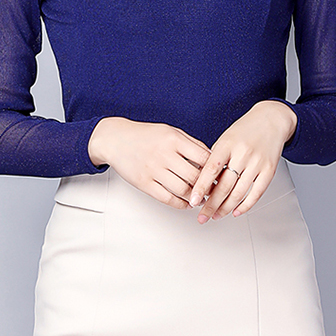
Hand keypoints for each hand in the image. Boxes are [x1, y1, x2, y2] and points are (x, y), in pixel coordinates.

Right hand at [88, 117, 210, 208]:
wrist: (115, 139)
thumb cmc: (144, 135)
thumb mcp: (170, 131)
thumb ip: (191, 144)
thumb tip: (212, 159)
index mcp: (173, 139)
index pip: (204, 157)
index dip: (215, 169)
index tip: (220, 175)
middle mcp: (163, 154)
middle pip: (195, 177)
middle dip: (208, 187)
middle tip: (214, 191)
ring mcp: (153, 170)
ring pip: (183, 190)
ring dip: (195, 198)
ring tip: (201, 199)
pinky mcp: (144, 183)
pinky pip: (167, 198)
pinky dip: (180, 204)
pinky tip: (186, 203)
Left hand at [189, 101, 297, 222]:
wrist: (272, 119)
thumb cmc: (245, 129)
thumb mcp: (225, 138)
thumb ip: (215, 157)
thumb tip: (202, 181)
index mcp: (228, 144)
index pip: (211, 170)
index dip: (201, 187)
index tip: (193, 201)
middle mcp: (243, 153)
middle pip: (224, 186)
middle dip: (211, 205)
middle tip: (202, 216)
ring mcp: (257, 163)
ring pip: (239, 193)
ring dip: (226, 208)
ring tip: (216, 216)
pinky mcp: (269, 170)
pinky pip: (256, 193)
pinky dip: (245, 206)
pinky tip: (236, 212)